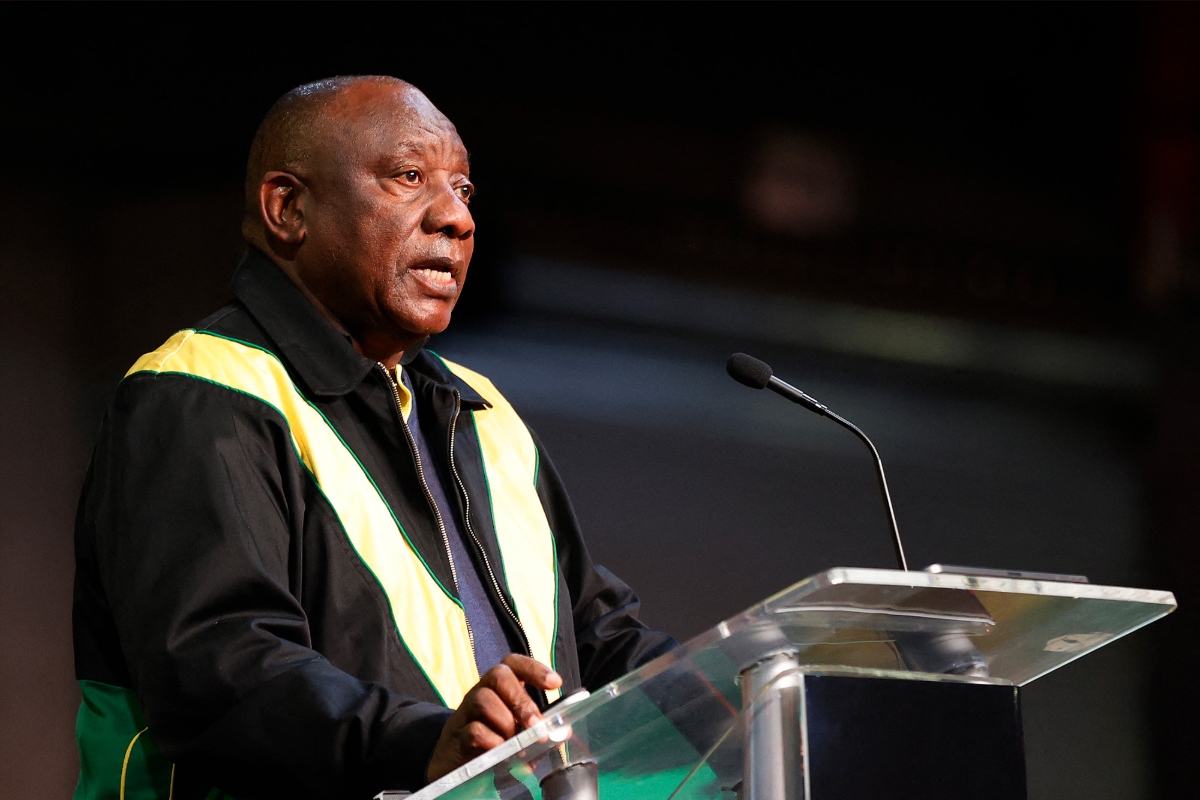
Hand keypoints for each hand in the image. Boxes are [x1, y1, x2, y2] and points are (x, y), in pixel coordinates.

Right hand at [426, 654, 563, 781]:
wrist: (453, 765)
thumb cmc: (492, 743)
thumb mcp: (517, 734)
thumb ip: (538, 731)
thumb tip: (563, 732)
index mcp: (499, 688)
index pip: (513, 664)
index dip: (534, 668)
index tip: (555, 684)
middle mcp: (481, 692)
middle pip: (499, 676)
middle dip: (522, 701)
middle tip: (537, 726)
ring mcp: (466, 712)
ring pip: (483, 699)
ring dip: (506, 722)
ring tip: (516, 745)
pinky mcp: (456, 736)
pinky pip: (472, 730)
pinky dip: (491, 741)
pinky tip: (500, 753)